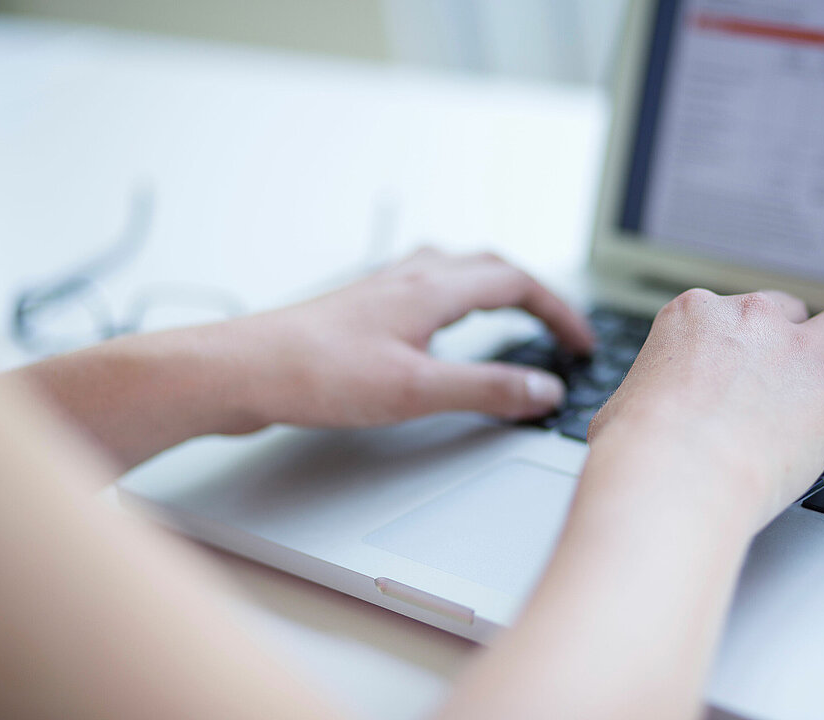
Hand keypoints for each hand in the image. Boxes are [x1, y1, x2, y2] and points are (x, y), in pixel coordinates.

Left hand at [241, 248, 593, 428]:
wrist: (242, 371)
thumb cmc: (316, 374)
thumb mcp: (417, 389)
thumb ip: (487, 389)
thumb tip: (543, 390)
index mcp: (432, 289)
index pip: (517, 283)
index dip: (559, 311)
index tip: (581, 344)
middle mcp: (410, 279)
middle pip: (491, 267)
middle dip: (535, 294)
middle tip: (558, 328)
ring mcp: (384, 291)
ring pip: (457, 272)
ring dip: (496, 288)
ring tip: (514, 314)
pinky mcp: (363, 310)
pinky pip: (427, 289)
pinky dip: (458, 300)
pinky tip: (443, 328)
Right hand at [587, 289, 823, 529]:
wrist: (672, 473)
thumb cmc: (637, 449)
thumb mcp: (621, 413)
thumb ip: (640, 403)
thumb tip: (627, 422)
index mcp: (694, 316)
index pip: (726, 313)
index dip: (737, 338)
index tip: (739, 356)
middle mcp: (749, 322)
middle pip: (788, 310)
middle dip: (796, 329)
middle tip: (801, 353)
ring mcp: (797, 354)